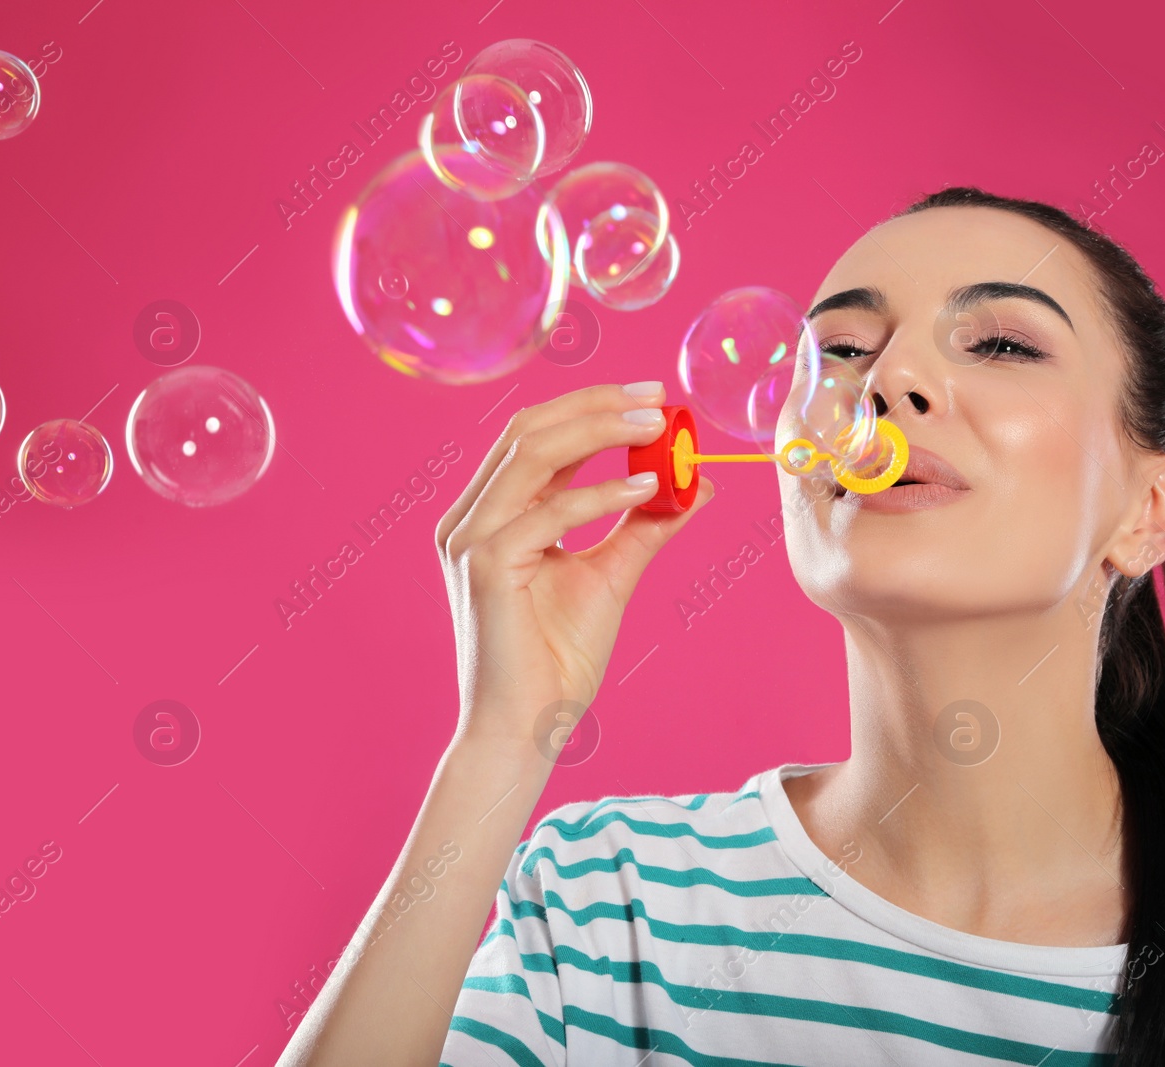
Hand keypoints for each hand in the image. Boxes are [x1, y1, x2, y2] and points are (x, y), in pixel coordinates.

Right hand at [434, 382, 713, 750]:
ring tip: (658, 429)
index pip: (535, 435)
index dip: (591, 405)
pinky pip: (549, 512)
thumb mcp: (611, 574)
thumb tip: (695, 482)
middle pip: (528, 430)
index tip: (652, 397)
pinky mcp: (485, 566)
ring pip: (533, 454)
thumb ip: (644, 525)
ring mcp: (470, 539)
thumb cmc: (557, 658)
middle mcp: (470, 519)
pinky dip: (601, 494)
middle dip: (596, 404)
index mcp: (490, 515)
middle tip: (658, 398)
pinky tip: (648, 489)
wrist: (528, 726)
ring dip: (600, 431)